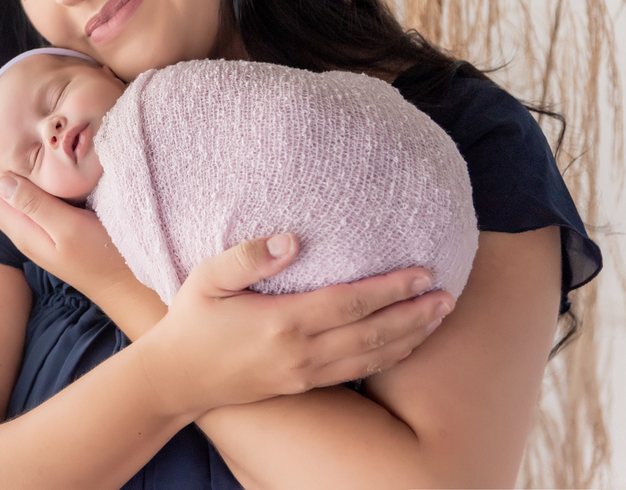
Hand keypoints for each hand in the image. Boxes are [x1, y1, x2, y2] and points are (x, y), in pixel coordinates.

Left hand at [0, 155, 136, 302]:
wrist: (128, 287)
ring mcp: (41, 234)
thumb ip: (36, 204)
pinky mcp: (56, 231)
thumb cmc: (104, 257)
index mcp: (25, 230)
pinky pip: (27, 203)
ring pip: (10, 200)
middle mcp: (27, 232)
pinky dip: (19, 185)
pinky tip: (24, 177)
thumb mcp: (69, 228)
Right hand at [134, 234, 453, 418]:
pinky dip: (388, 357)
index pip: (350, 303)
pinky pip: (356, 372)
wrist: (177, 378)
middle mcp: (300, 352)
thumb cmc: (192, 320)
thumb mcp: (208, 278)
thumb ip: (249, 257)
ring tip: (439, 316)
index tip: (423, 273)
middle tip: (448, 295)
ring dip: (410, 336)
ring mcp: (304, 374)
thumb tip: (291, 240)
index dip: (391, 288)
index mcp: (282, 322)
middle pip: (372, 332)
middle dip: (414, 314)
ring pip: (371, 356)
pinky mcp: (303, 385)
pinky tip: (404, 344)